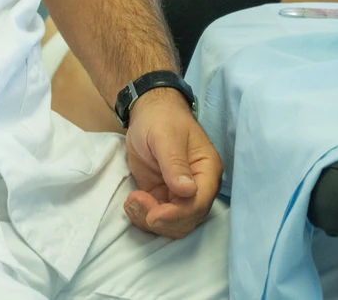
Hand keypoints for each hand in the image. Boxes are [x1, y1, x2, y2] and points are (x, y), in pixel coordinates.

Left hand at [122, 88, 222, 238]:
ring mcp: (180, 194)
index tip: (153, 215)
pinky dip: (143, 216)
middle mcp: (198, 188)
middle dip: (162, 220)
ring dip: (150, 221)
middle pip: (187, 220)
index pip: (199, 204)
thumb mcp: (165, 136)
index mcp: (206, 172)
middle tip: (135, 202)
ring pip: (172, 224)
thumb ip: (175, 163)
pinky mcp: (162, 195)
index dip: (177, 214)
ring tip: (131, 201)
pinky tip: (130, 203)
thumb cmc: (161, 119)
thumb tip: (188, 191)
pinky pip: (157, 216)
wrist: (148, 113)